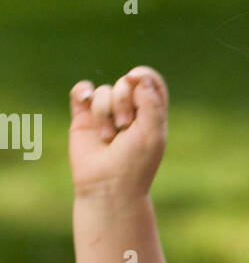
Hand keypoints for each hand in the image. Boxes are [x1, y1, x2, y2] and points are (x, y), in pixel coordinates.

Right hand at [69, 66, 168, 198]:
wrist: (107, 187)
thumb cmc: (135, 164)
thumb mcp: (152, 134)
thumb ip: (151, 103)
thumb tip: (139, 78)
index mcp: (151, 113)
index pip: (151, 82)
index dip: (143, 75)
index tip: (135, 79)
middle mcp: (129, 110)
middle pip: (125, 84)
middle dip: (123, 102)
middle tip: (124, 127)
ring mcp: (106, 114)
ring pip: (103, 90)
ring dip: (104, 112)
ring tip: (108, 137)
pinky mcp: (83, 118)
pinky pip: (82, 92)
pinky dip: (83, 91)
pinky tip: (85, 99)